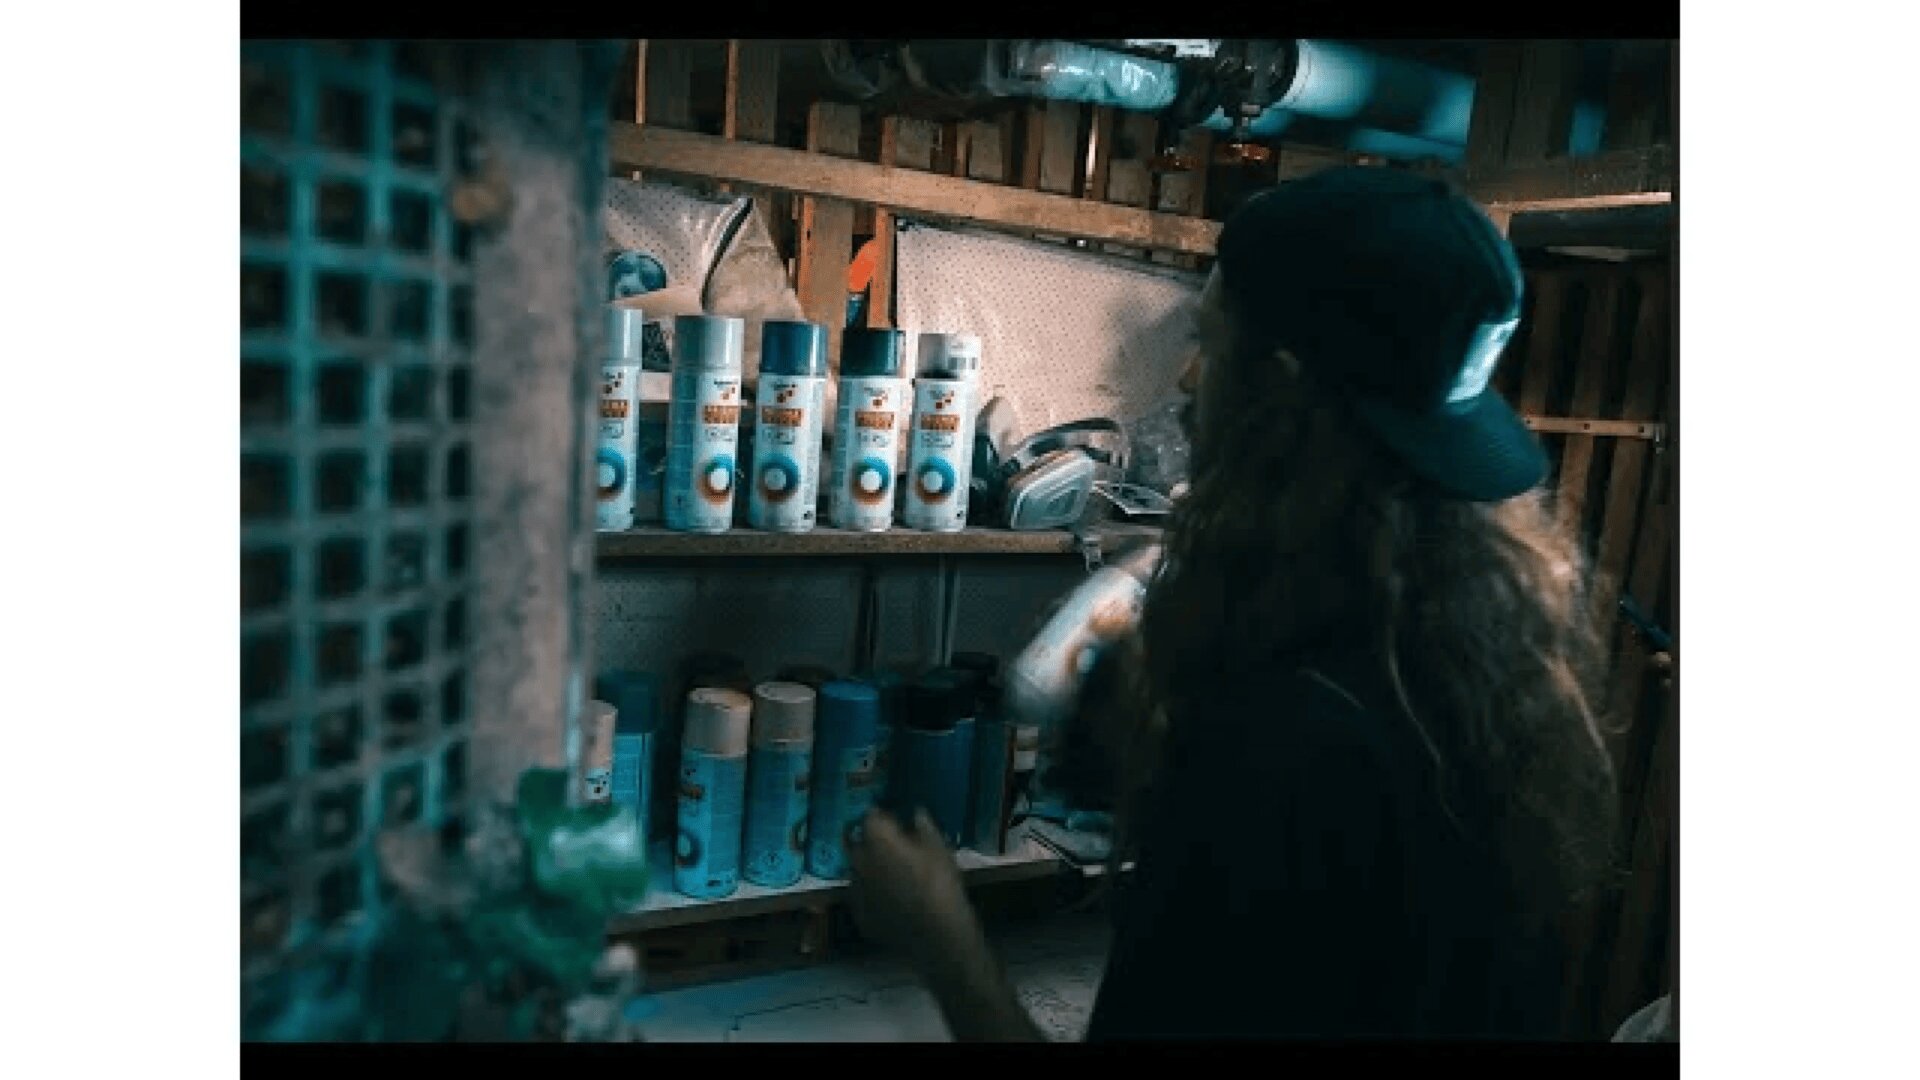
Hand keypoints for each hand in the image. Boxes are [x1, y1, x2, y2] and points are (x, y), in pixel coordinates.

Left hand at [845, 807, 977, 969]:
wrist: (937, 933)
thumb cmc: (941, 883)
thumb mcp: (940, 848)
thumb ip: (924, 826)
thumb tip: (915, 813)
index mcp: (878, 840)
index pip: (870, 816)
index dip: (882, 817)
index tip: (894, 821)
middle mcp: (859, 861)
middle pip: (857, 843)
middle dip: (870, 841)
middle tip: (891, 847)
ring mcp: (856, 890)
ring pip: (857, 871)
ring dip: (868, 868)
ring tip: (891, 876)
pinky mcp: (858, 914)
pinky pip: (861, 896)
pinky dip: (870, 894)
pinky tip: (888, 900)